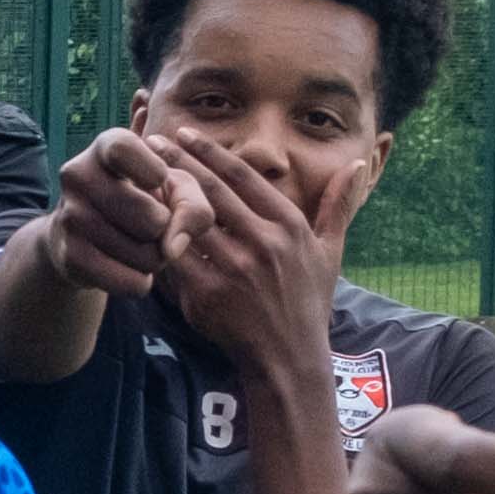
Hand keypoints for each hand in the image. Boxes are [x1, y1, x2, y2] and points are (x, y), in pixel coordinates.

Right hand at [24, 129, 202, 302]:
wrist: (84, 233)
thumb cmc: (143, 199)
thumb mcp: (176, 189)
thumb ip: (193, 207)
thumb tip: (171, 248)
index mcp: (105, 145)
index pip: (125, 150)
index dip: (152, 172)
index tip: (158, 181)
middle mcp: (78, 175)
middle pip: (153, 219)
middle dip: (165, 231)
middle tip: (151, 224)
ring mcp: (70, 216)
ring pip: (145, 256)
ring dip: (154, 259)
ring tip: (138, 244)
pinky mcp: (69, 256)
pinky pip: (129, 281)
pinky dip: (140, 280)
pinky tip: (127, 267)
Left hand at [144, 128, 353, 375]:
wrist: (287, 358)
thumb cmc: (307, 303)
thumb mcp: (330, 252)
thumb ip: (338, 206)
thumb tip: (357, 165)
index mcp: (289, 225)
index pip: (242, 176)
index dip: (209, 152)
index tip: (185, 135)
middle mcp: (263, 242)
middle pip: (210, 190)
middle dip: (177, 161)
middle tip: (150, 140)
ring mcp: (234, 268)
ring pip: (189, 220)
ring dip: (161, 194)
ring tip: (138, 174)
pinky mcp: (208, 294)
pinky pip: (175, 258)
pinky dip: (157, 238)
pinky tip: (137, 222)